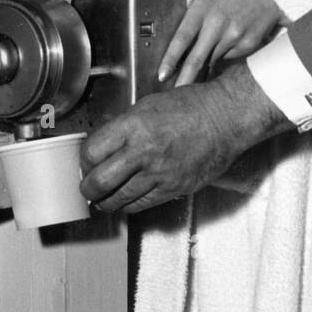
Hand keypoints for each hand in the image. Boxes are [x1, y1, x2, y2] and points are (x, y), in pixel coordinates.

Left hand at [80, 62, 291, 213]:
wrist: (227, 118)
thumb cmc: (192, 106)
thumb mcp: (149, 105)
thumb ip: (124, 126)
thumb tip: (104, 145)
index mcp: (134, 125)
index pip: (91, 152)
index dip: (84, 160)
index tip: (87, 162)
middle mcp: (144, 151)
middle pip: (98, 181)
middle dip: (87, 188)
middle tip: (88, 187)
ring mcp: (159, 173)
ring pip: (117, 199)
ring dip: (104, 201)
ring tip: (103, 198)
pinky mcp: (173, 188)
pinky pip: (140, 205)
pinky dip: (128, 206)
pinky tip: (126, 200)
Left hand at [157, 0, 282, 84]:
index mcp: (203, 8)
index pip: (183, 37)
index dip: (171, 58)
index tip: (162, 74)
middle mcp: (218, 24)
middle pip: (197, 58)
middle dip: (185, 78)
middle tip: (175, 92)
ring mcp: (234, 36)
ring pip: (213, 58)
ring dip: (206, 62)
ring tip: (205, 57)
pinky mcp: (248, 44)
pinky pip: (230, 56)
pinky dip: (224, 54)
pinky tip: (228, 41)